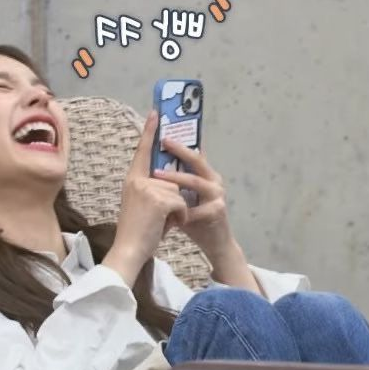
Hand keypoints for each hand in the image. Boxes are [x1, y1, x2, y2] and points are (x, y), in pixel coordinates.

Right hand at [103, 110, 188, 286]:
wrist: (128, 250)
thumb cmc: (135, 233)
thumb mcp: (140, 205)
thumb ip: (150, 190)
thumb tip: (170, 183)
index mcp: (131, 180)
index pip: (142, 151)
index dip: (149, 131)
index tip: (156, 113)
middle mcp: (137, 180)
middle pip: (169, 179)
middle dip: (172, 201)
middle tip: (158, 220)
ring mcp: (147, 189)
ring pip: (177, 192)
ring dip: (176, 211)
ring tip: (161, 225)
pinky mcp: (159, 199)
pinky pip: (181, 203)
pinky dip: (179, 218)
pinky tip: (167, 227)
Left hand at [152, 138, 235, 259]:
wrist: (214, 243)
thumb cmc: (195, 220)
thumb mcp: (181, 198)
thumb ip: (171, 184)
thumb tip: (151, 167)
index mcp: (205, 174)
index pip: (191, 153)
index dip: (179, 140)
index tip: (165, 126)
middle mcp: (213, 180)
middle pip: (197, 160)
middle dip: (179, 149)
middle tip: (163, 140)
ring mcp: (217, 195)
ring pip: (195, 181)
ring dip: (175, 178)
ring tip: (157, 175)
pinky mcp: (217, 210)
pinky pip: (196, 207)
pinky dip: (180, 209)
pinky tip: (168, 209)